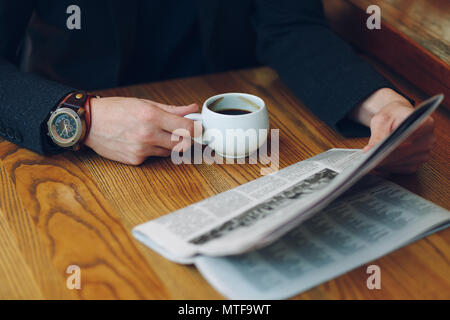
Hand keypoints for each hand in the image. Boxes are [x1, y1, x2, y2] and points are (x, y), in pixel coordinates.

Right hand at [84, 97, 198, 164]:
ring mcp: (142, 149)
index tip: (200, 128)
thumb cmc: (115, 109)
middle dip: (186, 138)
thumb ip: (172, 109)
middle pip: (182, 143)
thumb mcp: (144, 103)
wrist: (88, 123)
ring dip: (168, 144)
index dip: (198, 129)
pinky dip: (153, 150)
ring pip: (169, 151)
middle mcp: (148, 134)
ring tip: (154, 132)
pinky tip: (140, 141)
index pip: (188, 128)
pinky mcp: (136, 160)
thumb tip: (193, 109)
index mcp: (152, 116)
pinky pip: (154, 156)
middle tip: (182, 132)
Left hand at [351, 88, 434, 173]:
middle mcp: (428, 139)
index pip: (410, 137)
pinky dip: (388, 168)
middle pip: (405, 152)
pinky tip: (377, 164)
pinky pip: (401, 169)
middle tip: (368, 159)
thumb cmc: (391, 116)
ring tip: (370, 160)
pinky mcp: (416, 163)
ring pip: (402, 163)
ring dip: (385, 164)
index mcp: (426, 123)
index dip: (393, 145)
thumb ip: (377, 135)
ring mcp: (424, 153)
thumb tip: (370, 151)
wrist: (396, 119)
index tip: (378, 150)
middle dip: (385, 157)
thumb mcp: (381, 121)